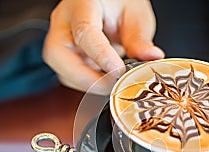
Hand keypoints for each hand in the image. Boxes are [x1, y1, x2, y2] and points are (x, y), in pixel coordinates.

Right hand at [43, 0, 164, 93]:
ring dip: (86, 83)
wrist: (109, 3)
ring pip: (61, 69)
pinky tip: (105, 82)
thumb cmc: (119, 3)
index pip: (84, 32)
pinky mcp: (65, 55)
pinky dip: (87, 84)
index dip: (100, 56)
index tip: (118, 72)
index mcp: (82, 4)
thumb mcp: (136, 14)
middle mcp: (64, 21)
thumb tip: (151, 57)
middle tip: (111, 86)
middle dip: (84, 77)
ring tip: (112, 84)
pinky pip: (69, 75)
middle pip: (57, 54)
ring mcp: (61, 39)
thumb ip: (140, 39)